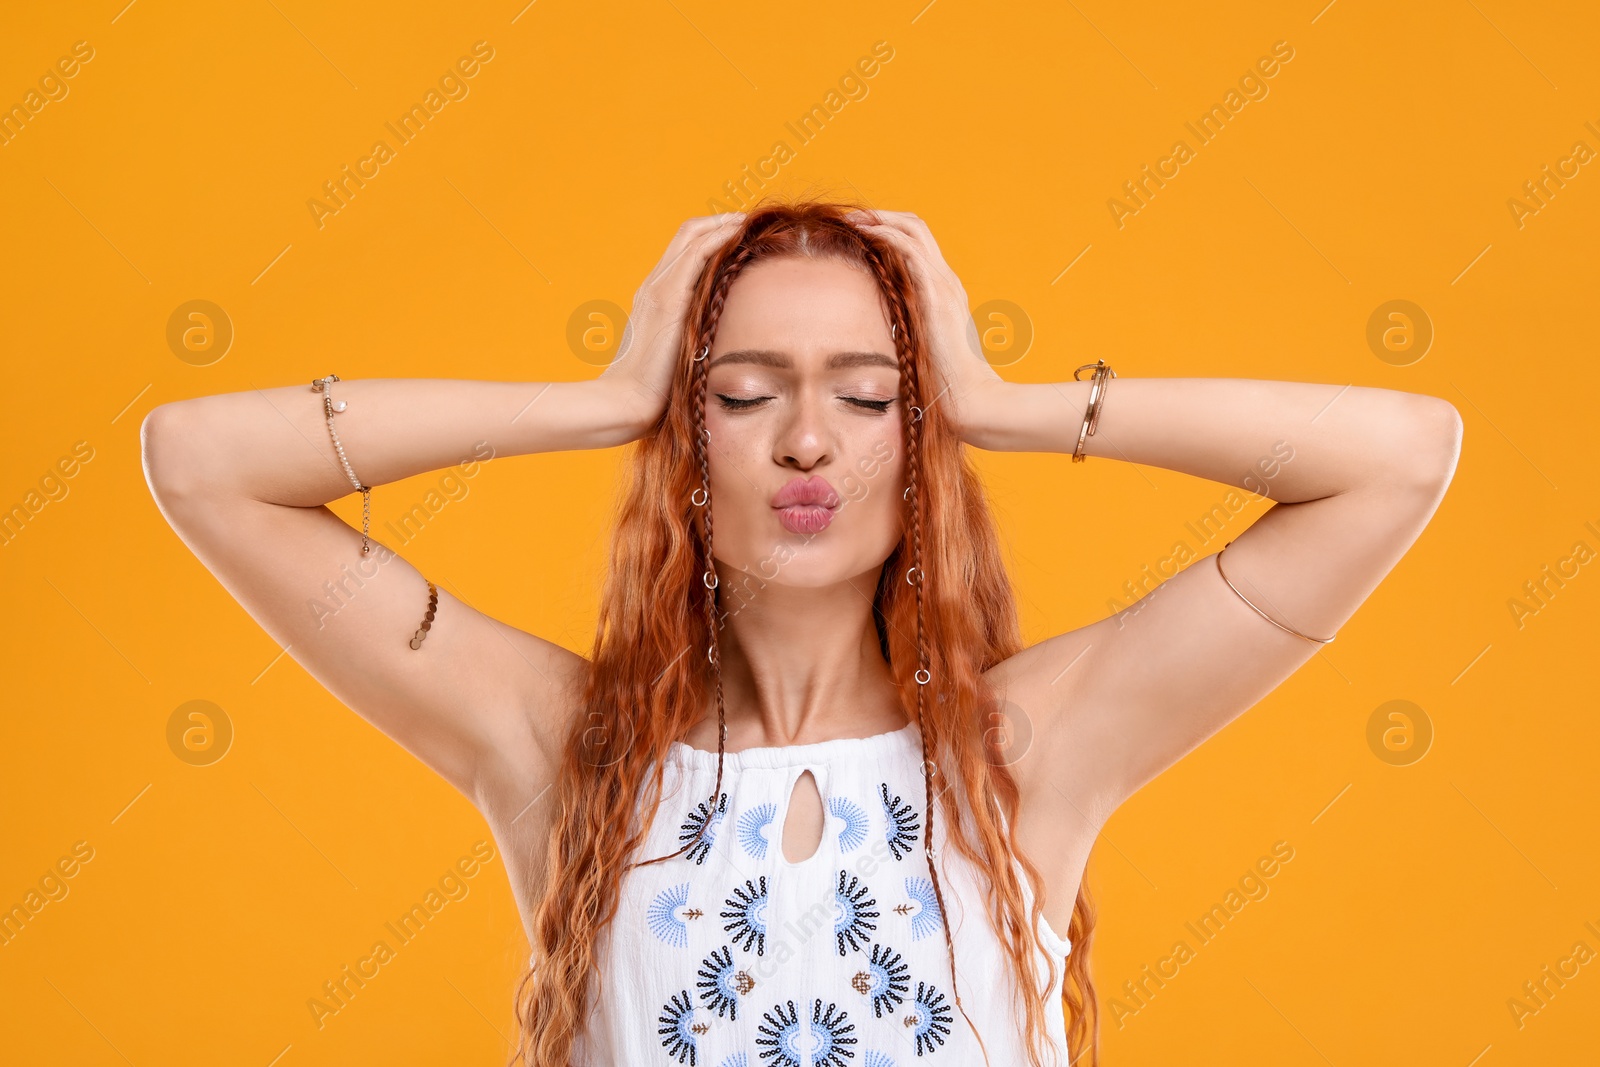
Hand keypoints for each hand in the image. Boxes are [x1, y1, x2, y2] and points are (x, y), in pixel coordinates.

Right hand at [600, 212, 744, 433]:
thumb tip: (719, 345)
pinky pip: (697, 254)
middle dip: (721, 222)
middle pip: (688, 233)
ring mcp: (658, 287)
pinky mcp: (668, 297)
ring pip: (693, 236)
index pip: (684, 250)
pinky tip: (740, 235)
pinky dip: (719, 238)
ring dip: (724, 225)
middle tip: (749, 222)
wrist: (627, 402)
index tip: (740, 237)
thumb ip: (692, 341)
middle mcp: (654, 284)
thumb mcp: (676, 357)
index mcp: (654, 296)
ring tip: (750, 223)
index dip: (712, 235)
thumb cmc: (653, 391)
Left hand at [845, 209, 1006, 442]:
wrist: (970, 398)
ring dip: (880, 219)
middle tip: (853, 219)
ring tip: (853, 220)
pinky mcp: (935, 293)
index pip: (919, 245)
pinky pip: (909, 250)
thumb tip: (883, 336)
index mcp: (945, 292)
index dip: (891, 230)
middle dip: (883, 216)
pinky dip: (886, 235)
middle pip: (917, 227)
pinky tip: (865, 234)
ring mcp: (944, 285)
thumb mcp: (923, 351)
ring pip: (913, 230)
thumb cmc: (945, 384)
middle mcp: (947, 281)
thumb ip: (909, 334)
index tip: (862, 233)